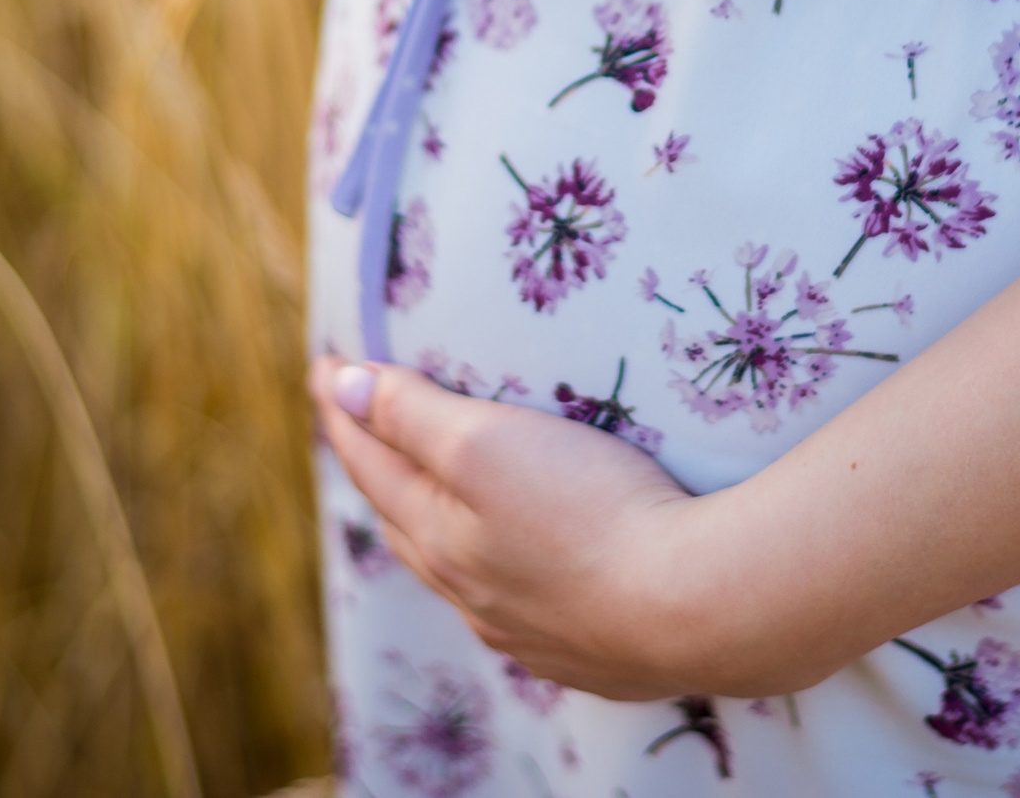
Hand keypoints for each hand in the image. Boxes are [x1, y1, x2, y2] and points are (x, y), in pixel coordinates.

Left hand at [308, 354, 713, 700]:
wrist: (697, 609)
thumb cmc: (591, 512)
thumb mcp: (489, 442)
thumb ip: (415, 416)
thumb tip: (343, 388)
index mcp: (440, 538)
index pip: (373, 463)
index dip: (345, 410)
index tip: (322, 368)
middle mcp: (472, 592)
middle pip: (405, 519)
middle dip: (379, 467)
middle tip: (362, 428)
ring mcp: (528, 629)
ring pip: (458, 569)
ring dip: (432, 524)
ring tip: (426, 496)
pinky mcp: (585, 650)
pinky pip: (515, 604)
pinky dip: (494, 569)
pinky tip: (514, 569)